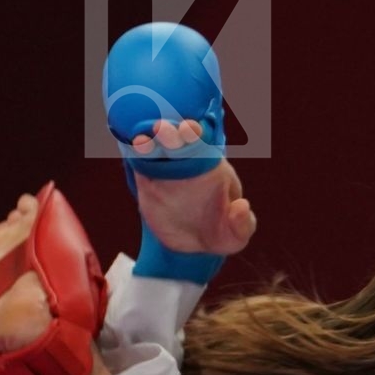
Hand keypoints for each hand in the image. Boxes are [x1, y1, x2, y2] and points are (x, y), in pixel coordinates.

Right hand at [131, 120, 256, 255]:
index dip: (196, 134)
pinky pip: (140, 164)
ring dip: (147, 141)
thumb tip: (242, 207)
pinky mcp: (147, 183)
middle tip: (161, 129)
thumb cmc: (219, 233)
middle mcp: (187, 163)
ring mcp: (165, 171)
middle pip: (176, 140)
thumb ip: (243, 224)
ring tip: (142, 141)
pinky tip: (132, 150)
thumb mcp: (235, 236)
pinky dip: (134, 155)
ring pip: (154, 148)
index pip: (204, 143)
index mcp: (211, 167)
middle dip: (169, 132)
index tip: (190, 130)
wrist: (192, 245)